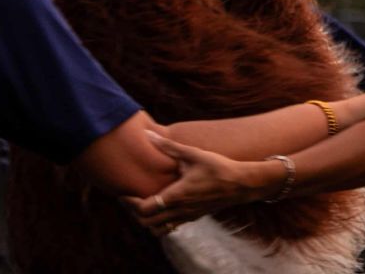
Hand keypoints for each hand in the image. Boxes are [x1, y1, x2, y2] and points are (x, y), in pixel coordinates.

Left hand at [123, 131, 278, 233]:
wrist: (242, 184)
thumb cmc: (218, 167)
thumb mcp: (193, 154)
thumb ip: (169, 147)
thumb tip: (149, 134)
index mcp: (177, 196)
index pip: (144, 209)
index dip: (129, 203)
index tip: (122, 192)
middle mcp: (180, 210)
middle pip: (147, 222)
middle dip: (134, 212)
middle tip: (128, 197)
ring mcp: (188, 216)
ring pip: (158, 228)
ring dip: (147, 219)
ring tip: (142, 203)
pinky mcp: (194, 217)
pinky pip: (171, 226)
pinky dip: (160, 221)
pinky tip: (161, 205)